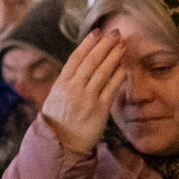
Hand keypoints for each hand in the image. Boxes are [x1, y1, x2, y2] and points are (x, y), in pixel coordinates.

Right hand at [40, 26, 128, 155]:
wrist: (61, 146)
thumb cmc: (58, 123)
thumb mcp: (54, 100)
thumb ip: (65, 83)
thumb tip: (74, 69)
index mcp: (61, 84)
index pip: (75, 59)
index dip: (87, 44)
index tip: (96, 32)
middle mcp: (74, 89)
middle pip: (91, 61)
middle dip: (104, 45)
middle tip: (115, 33)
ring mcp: (87, 98)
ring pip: (102, 72)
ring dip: (113, 56)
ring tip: (122, 45)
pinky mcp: (100, 110)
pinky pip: (111, 89)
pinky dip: (118, 76)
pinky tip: (124, 66)